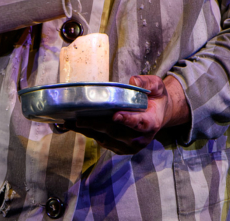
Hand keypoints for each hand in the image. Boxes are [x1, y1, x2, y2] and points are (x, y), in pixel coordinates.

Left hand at [64, 75, 189, 155]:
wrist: (159, 114)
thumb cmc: (155, 98)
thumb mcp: (157, 86)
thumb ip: (147, 83)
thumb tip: (133, 81)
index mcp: (151, 122)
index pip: (139, 123)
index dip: (127, 120)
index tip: (115, 116)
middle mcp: (140, 138)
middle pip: (117, 132)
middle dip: (97, 126)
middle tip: (80, 120)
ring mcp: (129, 146)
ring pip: (107, 139)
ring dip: (89, 131)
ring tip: (71, 123)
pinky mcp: (120, 148)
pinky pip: (103, 142)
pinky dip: (90, 134)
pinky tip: (76, 126)